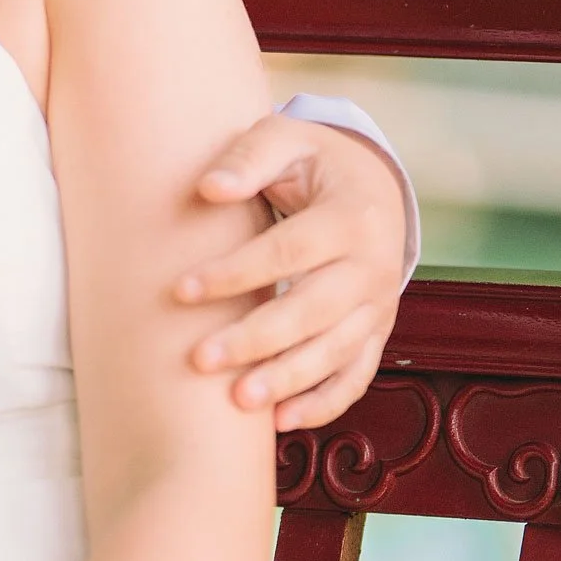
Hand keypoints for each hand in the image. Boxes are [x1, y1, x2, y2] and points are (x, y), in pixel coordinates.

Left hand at [174, 114, 408, 429]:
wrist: (375, 183)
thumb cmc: (312, 161)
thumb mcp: (284, 140)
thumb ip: (247, 159)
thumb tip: (209, 188)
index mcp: (350, 218)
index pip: (287, 253)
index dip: (234, 273)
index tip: (180, 290)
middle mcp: (373, 267)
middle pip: (312, 312)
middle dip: (256, 339)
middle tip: (200, 359)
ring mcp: (380, 305)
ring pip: (336, 352)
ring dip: (288, 380)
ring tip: (238, 401)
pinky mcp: (377, 331)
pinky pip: (356, 374)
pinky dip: (324, 402)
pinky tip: (282, 421)